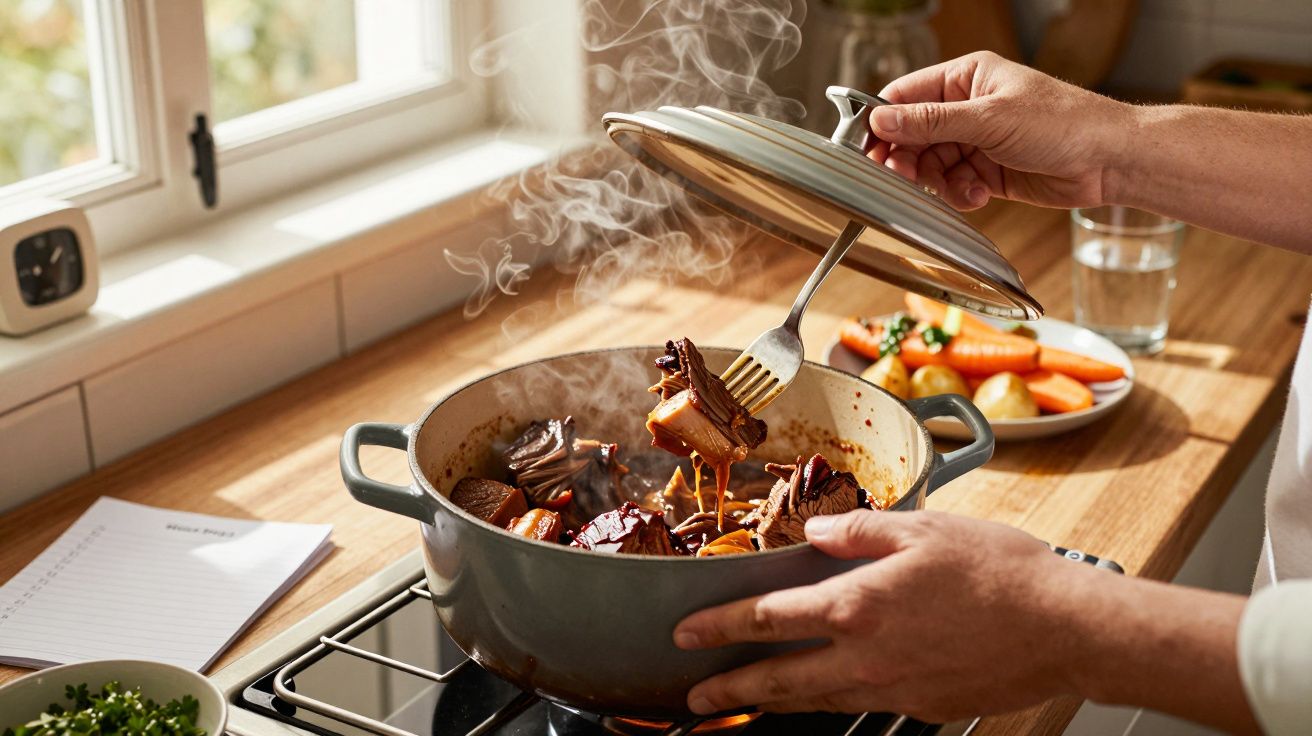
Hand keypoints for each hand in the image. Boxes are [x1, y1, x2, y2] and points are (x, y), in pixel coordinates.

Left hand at [673, 510, 1095, 720]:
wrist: (1064, 629)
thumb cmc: (999, 572)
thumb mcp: (921, 529)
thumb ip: (856, 531)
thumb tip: (813, 533)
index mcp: (855, 605)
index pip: (766, 618)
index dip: (718, 626)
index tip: (685, 633)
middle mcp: (863, 657)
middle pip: (777, 678)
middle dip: (728, 687)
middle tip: (694, 696)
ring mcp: (891, 690)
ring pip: (816, 699)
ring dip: (773, 701)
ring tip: (747, 702)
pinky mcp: (920, 707)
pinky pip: (862, 704)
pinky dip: (832, 700)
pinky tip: (828, 691)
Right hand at [869, 51, 1133, 210]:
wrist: (1108, 160)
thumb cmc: (1063, 123)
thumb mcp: (988, 119)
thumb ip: (930, 122)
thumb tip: (881, 119)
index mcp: (965, 78)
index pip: (906, 97)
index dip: (883, 123)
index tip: (868, 149)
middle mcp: (967, 107)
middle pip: (913, 136)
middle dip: (910, 160)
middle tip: (908, 178)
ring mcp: (977, 140)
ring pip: (931, 166)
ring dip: (940, 182)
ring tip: (963, 186)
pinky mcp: (987, 171)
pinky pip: (954, 185)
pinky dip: (960, 194)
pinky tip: (981, 193)